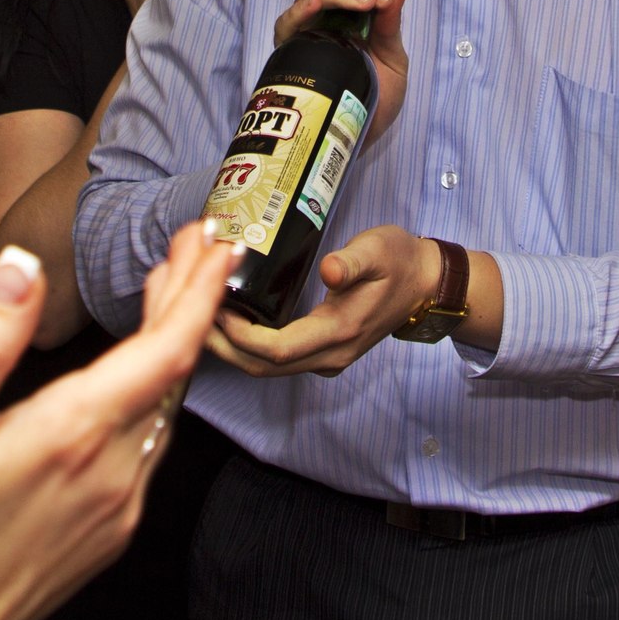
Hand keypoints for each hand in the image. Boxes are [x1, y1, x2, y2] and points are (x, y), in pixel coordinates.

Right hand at [0, 222, 236, 619]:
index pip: (164, 350)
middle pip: (172, 373)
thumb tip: (20, 268)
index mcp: (70, 436)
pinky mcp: (106, 531)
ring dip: (170, 347)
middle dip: (190, 302)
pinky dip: (152, 396)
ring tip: (166, 290)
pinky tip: (131, 379)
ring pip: (164, 410)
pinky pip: (147, 448)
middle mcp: (108, 473)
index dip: (197, 291)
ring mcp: (114, 507)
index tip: (216, 244)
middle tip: (196, 246)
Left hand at [206, 224, 434, 376]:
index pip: (277, 349)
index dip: (241, 335)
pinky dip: (248, 346)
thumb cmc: (400, 262)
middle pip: (263, 368)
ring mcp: (326, 358)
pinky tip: (231, 322)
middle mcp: (330, 354)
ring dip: (232, 350)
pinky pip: (277, 359)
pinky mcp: (322, 351)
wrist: (426, 285)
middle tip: (192, 317)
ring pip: (267, 369)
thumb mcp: (379, 250)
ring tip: (203, 318)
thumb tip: (329, 270)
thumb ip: (353, 261)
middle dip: (224, 348)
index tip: (216, 308)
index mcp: (340, 331)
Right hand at [271, 0, 406, 145]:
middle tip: (377, 0)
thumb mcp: (393, 60)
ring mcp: (305, 31)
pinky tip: (314, 5)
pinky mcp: (291, 52)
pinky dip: (299, 10)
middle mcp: (323, 14)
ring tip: (363, 5)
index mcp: (348, 8)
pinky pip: (286, 24)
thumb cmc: (376, 97)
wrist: (360, 138)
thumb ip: (391, 26)